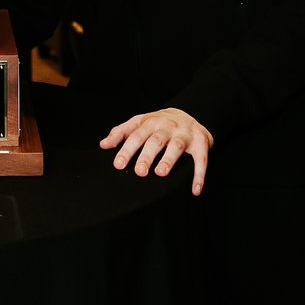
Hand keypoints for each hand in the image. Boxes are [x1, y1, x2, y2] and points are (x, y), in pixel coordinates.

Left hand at [99, 108, 213, 195]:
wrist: (191, 114)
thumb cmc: (160, 123)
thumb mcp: (140, 122)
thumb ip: (121, 132)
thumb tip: (103, 145)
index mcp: (150, 122)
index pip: (135, 135)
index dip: (126, 149)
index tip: (118, 164)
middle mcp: (167, 126)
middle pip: (155, 140)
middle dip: (146, 155)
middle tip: (139, 171)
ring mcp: (184, 134)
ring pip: (176, 146)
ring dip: (169, 159)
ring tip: (160, 173)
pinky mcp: (201, 143)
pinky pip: (201, 160)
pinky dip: (199, 175)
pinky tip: (195, 190)